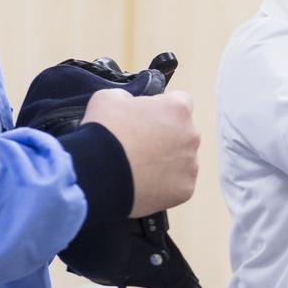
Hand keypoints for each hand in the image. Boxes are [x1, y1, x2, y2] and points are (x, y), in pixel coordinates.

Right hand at [81, 89, 199, 216]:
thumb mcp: (108, 98)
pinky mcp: (185, 189)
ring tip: (139, 167)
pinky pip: (177, 183)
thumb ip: (128, 97)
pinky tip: (143, 182)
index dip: (162, 108)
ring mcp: (190, 165)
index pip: (180, 102)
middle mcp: (191, 136)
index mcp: (177, 110)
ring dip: (166, 161)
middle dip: (165, 136)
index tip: (148, 118)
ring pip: (182, 160)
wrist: (97, 175)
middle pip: (183, 133)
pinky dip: (164, 184)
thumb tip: (129, 104)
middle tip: (140, 145)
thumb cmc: (104, 134)